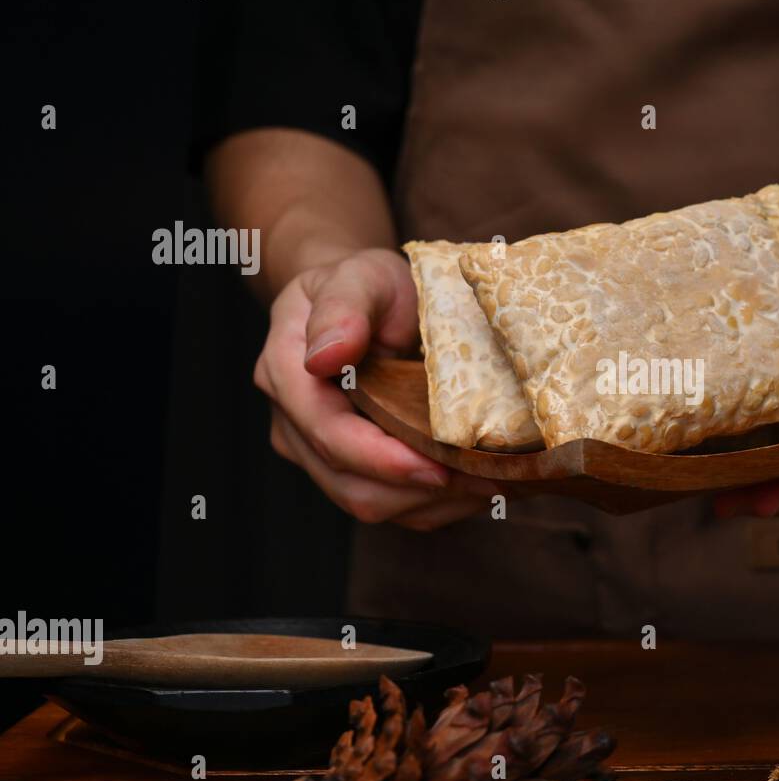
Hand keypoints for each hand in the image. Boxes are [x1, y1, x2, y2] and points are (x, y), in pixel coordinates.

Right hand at [254, 248, 500, 530]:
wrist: (363, 302)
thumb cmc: (367, 285)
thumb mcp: (360, 276)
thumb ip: (344, 308)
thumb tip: (325, 357)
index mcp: (286, 373)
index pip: (328, 434)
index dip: (381, 459)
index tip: (437, 468)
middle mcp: (293, 423)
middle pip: (348, 483)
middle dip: (417, 489)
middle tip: (486, 482)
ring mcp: (317, 452)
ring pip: (370, 502)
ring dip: (432, 502)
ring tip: (490, 485)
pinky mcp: (348, 470)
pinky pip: (391, 505)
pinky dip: (435, 504)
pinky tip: (476, 486)